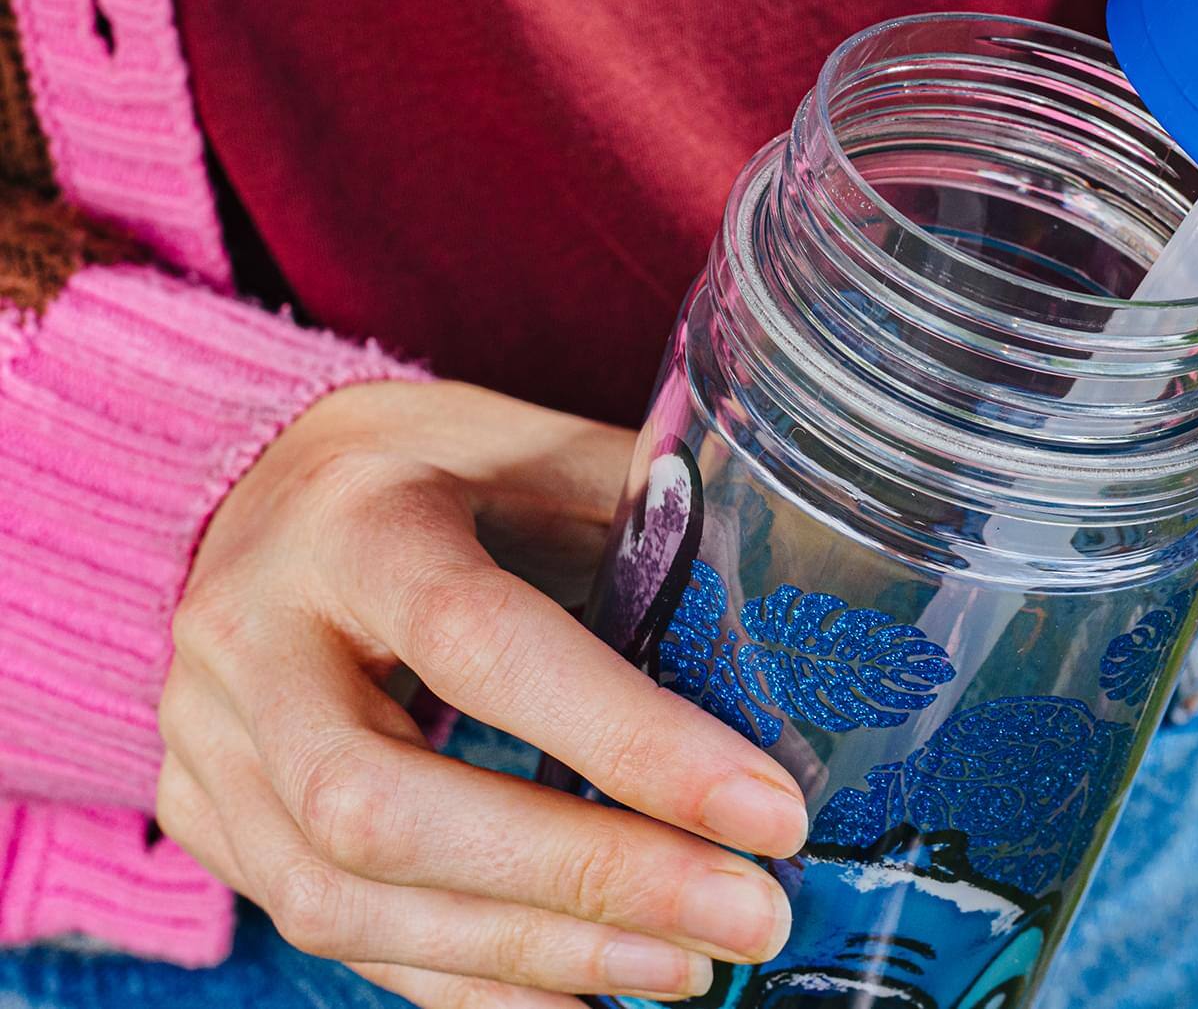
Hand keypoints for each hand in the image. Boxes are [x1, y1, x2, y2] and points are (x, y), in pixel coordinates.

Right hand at [158, 380, 806, 1008]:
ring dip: (538, 953)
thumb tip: (787, 643)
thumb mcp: (539, 449)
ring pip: (345, 898)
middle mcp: (255, 636)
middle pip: (387, 806)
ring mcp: (208, 740)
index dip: (628, 739)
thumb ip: (647, 526)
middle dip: (587, 877)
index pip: (482, 641)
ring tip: (689, 967)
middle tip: (747, 916)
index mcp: (355, 519)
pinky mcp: (205, 819)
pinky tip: (583, 996)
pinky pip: (330, 934)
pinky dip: (466, 984)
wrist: (259, 485)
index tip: (768, 811)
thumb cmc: (438, 465)